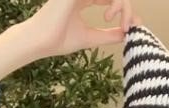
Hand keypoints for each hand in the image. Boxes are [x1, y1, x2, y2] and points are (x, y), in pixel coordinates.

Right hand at [25, 0, 142, 58]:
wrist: (39, 42)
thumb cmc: (58, 40)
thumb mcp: (90, 38)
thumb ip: (108, 35)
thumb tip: (128, 34)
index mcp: (83, 0)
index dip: (125, 12)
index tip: (129, 29)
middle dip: (126, 9)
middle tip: (126, 28)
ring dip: (121, 5)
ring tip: (119, 24)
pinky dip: (113, 2)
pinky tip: (109, 16)